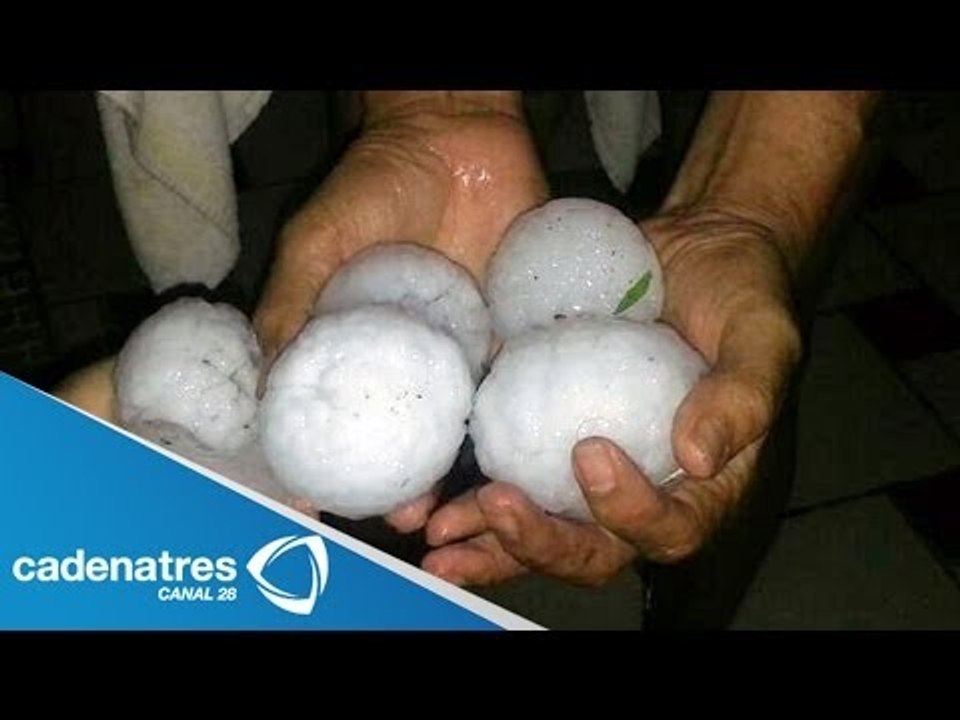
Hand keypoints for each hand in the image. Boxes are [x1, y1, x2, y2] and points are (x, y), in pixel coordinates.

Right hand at [252, 91, 547, 528]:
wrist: (457, 133)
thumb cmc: (375, 182)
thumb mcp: (317, 241)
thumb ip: (292, 304)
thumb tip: (262, 384)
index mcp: (359, 344)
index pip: (343, 416)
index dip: (332, 463)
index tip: (321, 505)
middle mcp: (411, 356)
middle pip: (408, 436)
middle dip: (405, 484)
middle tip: (407, 519)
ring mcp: (462, 347)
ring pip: (461, 423)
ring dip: (461, 468)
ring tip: (461, 504)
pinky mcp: (509, 328)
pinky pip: (513, 381)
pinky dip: (513, 417)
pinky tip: (515, 455)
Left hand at [421, 207, 801, 585]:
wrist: (695, 248)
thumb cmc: (742, 293)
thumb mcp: (762, 337)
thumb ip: (743, 397)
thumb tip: (697, 457)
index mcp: (702, 485)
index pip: (669, 528)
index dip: (629, 513)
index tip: (591, 452)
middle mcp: (643, 489)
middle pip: (594, 548)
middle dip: (540, 544)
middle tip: (497, 510)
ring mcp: (590, 469)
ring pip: (543, 528)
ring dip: (490, 542)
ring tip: (440, 541)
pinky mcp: (549, 434)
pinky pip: (514, 475)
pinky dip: (473, 496)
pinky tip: (432, 498)